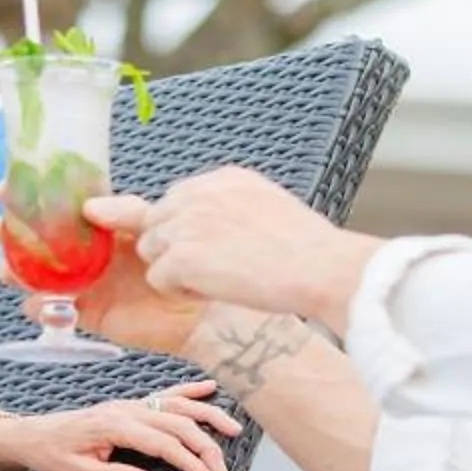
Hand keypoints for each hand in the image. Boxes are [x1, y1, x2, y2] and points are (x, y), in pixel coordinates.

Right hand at [0, 202, 208, 357]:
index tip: (5, 190)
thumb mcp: (153, 223)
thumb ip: (124, 212)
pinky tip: (38, 303)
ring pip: (38, 276)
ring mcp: (85, 283)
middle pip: (37, 243)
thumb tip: (89, 207)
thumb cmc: (180, 259)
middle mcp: (86, 254)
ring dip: (18, 272)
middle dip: (12, 237)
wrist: (200, 308)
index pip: (56, 208)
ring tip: (10, 271)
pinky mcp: (89, 313)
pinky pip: (54, 311)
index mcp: (98, 227)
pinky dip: (40, 309)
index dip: (28, 199)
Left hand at [0, 382, 242, 470]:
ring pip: (177, 404)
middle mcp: (127, 409)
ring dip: (207, 415)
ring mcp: (130, 404)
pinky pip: (165, 393)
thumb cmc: (53, 455)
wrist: (32, 435)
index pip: (164, 443)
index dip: (190, 461)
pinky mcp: (130, 405)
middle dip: (205, 446)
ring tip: (233, 430)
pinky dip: (190, 390)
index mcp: (115, 426)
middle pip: (178, 423)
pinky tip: (211, 388)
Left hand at [121, 167, 380, 325]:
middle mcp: (198, 192)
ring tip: (215, 280)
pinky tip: (213, 292)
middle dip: (175, 248)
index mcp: (223, 178)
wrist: (320, 267)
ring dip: (175, 270)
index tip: (214, 249)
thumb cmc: (307, 247)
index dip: (189, 230)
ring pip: (152, 249)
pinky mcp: (181, 256)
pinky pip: (157, 278)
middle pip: (157, 221)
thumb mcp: (268, 205)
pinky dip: (179, 293)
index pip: (179, 198)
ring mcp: (186, 222)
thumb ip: (233, 205)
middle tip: (212, 269)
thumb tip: (215, 224)